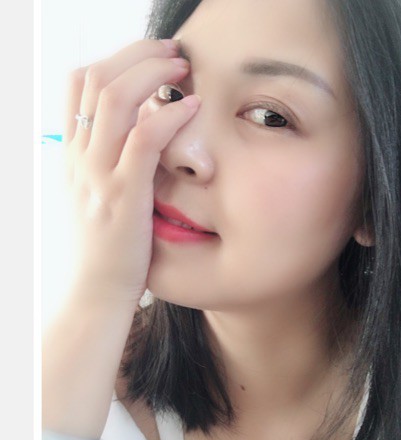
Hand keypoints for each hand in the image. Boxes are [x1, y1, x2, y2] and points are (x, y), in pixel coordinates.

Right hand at [64, 39, 199, 304]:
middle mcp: (80, 157)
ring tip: (183, 69)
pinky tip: (193, 108)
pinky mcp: (124, 196)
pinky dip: (169, 116)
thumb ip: (107, 164)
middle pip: (97, 79)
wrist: (97, 291)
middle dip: (138, 54)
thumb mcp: (96, 196)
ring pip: (115, 99)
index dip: (116, 60)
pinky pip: (144, 140)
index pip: (78, 85)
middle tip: (173, 52)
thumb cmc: (106, 246)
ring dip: (154, 73)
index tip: (149, 60)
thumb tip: (134, 134)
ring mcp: (99, 175)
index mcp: (73, 154)